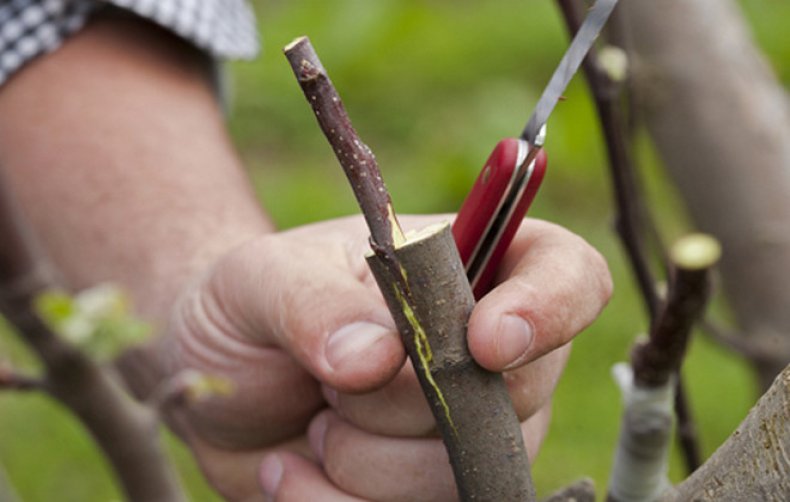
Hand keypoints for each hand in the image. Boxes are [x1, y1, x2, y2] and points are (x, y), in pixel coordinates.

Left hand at [161, 215, 610, 500]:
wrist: (214, 376)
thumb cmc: (249, 304)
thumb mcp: (262, 280)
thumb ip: (315, 305)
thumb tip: (379, 358)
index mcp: (466, 266)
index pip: (568, 274)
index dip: (550, 310)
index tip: (484, 343)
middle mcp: (485, 352)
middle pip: (515, 396)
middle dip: (405, 404)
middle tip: (329, 381)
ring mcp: (466, 430)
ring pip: (461, 473)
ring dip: (362, 462)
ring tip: (311, 424)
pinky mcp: (428, 489)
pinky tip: (293, 469)